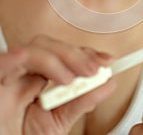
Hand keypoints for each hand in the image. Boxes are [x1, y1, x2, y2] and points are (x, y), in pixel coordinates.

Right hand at [0, 36, 115, 134]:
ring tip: (71, 79)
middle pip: (48, 46)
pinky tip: (46, 72)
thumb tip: (108, 84)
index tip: (107, 60)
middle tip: (94, 69)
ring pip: (34, 49)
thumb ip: (82, 102)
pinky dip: (27, 59)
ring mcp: (9, 75)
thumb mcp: (58, 121)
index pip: (62, 54)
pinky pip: (8, 61)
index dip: (84, 53)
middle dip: (75, 54)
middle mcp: (24, 73)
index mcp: (38, 79)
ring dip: (58, 59)